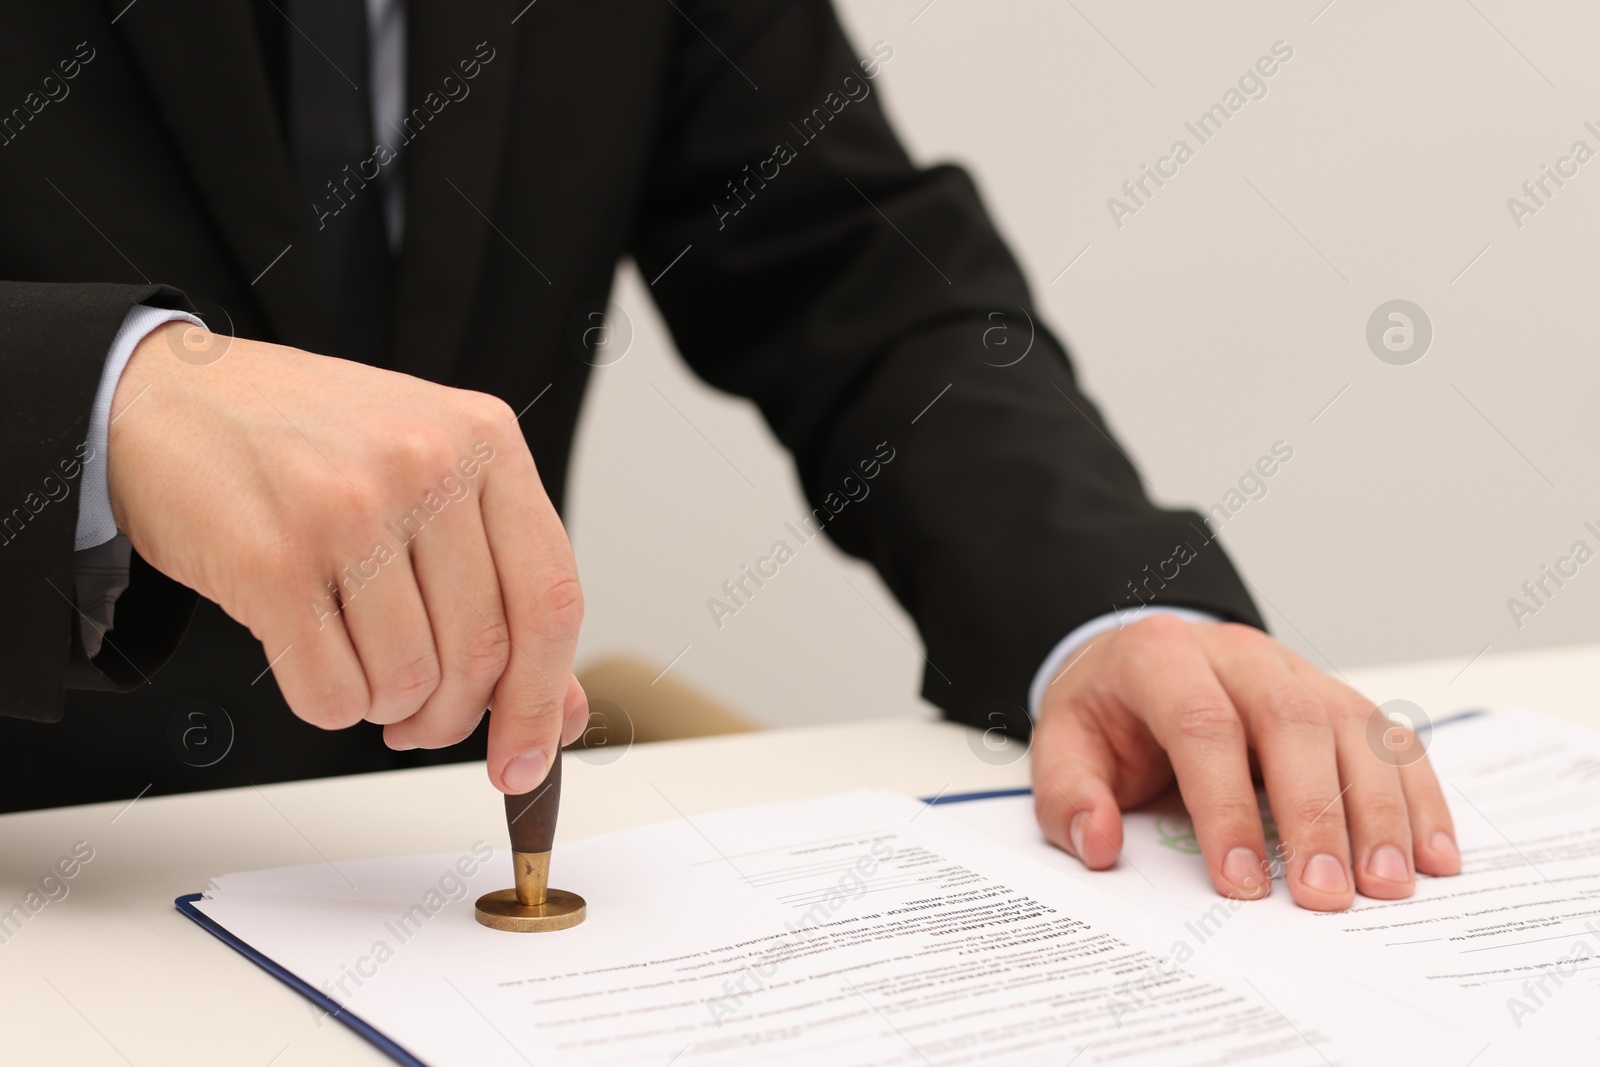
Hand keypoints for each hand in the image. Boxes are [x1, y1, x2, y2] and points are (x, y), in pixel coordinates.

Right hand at [108, 323, 587, 792]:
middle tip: (421, 725)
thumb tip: (558, 708)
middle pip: (483, 653)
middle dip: (452, 717)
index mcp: (485, 439)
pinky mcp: (270, 558)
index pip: (550, 598)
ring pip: (408, 682)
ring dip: (386, 707)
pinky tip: (314, 658)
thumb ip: (503, 581)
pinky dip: (329, 705)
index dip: (543, 698)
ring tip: (358, 666)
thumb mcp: (430, 478)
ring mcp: (349, 507)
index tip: (530, 760)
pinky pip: (332, 694)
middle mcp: (426, 464)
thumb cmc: (306, 441)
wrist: (165, 399)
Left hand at [1029, 615, 1460, 910]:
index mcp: (1160, 657)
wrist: (1137, 659)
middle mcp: (1238, 655)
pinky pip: (1389, 738)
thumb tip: (1097, 844)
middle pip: (1291, 722)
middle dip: (1314, 813)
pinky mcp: (1335, 696)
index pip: (1202, 726)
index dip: (1224, 806)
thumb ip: (1068, 796)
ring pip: (1353, 726)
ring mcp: (1295, 670)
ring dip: (1379, 810)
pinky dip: (1418, 796)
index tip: (1239, 883)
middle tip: (1325, 895)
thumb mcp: (1062, 744)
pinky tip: (1432, 855)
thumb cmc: (1107, 711)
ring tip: (1387, 886)